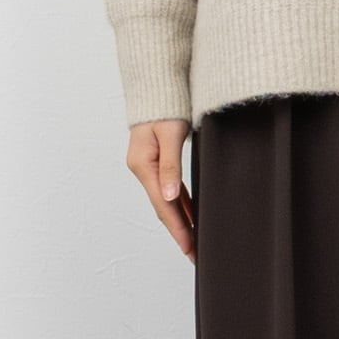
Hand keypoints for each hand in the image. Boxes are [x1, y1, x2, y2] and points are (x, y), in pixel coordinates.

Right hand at [126, 118, 194, 260]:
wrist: (156, 86)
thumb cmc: (164, 106)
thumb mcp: (170, 134)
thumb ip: (170, 166)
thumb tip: (169, 196)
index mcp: (143, 165)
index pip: (163, 205)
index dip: (178, 228)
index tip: (189, 247)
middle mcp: (143, 168)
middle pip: (163, 207)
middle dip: (179, 231)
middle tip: (194, 253)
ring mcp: (148, 166)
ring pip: (167, 200)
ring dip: (181, 220)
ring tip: (195, 240)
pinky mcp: (156, 161)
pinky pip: (169, 189)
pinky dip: (181, 203)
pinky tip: (191, 215)